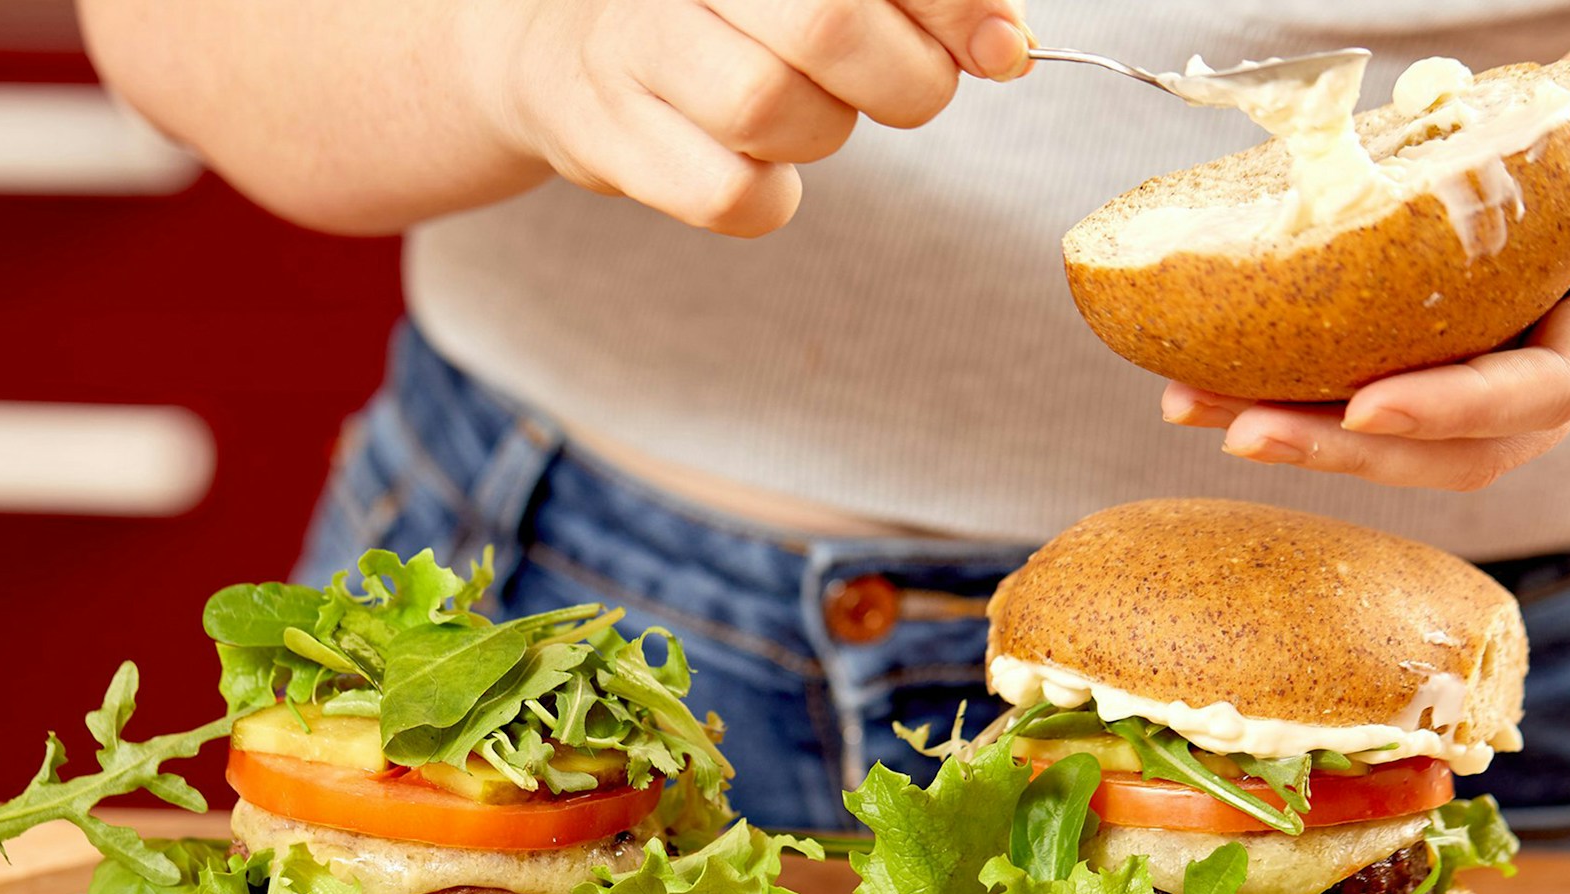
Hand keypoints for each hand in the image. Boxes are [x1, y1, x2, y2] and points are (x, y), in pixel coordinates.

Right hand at [487, 0, 1029, 236]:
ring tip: (809, 112)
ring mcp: (630, 43)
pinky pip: (731, 198)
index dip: (954, 3)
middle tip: (908, 90)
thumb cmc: (722, 12)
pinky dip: (772, 199)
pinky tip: (764, 167)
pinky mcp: (604, 135)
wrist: (564, 49)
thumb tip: (1005, 46)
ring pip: (772, 111)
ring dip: (825, 132)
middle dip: (904, 77)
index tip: (1000, 48)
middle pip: (825, 23)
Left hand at [1161, 0, 1569, 491]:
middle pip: (1460, 443)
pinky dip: (1293, 378)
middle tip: (1243, 431)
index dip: (1457, 410)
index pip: (1550, 389)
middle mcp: (1569, 343)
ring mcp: (1508, 338)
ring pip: (1403, 426)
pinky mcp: (1454, 321)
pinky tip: (1211, 366)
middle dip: (1349, 452)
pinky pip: (1373, 368)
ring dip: (1298, 429)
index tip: (1366, 409)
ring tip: (1192, 404)